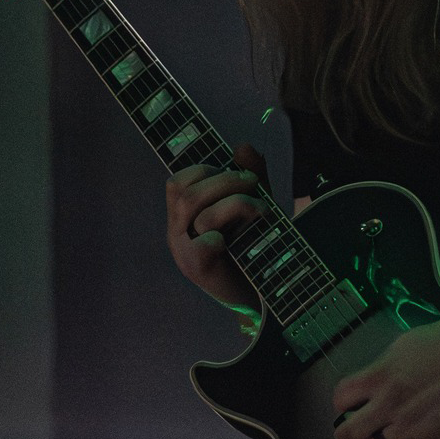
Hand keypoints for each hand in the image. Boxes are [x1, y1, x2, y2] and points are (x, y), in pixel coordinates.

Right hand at [165, 142, 270, 315]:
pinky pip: (202, 245)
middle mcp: (178, 231)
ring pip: (200, 214)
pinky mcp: (199, 270)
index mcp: (184, 214)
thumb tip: (242, 146)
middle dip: (226, 180)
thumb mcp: (256, 203)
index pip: (178, 181)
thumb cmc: (254, 246)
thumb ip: (251, 175)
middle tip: (254, 184)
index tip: (236, 174)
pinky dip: (219, 236)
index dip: (205, 170)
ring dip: (237, 203)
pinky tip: (235, 239)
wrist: (260, 293)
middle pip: (186, 193)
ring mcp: (185, 252)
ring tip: (261, 209)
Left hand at [331, 319, 439, 438]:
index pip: (341, 399)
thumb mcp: (402, 345)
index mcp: (379, 376)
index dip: (341, 406)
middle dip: (344, 438)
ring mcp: (408, 426)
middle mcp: (387, 404)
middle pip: (347, 434)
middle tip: (350, 438)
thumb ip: (381, 368)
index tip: (348, 408)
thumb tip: (370, 386)